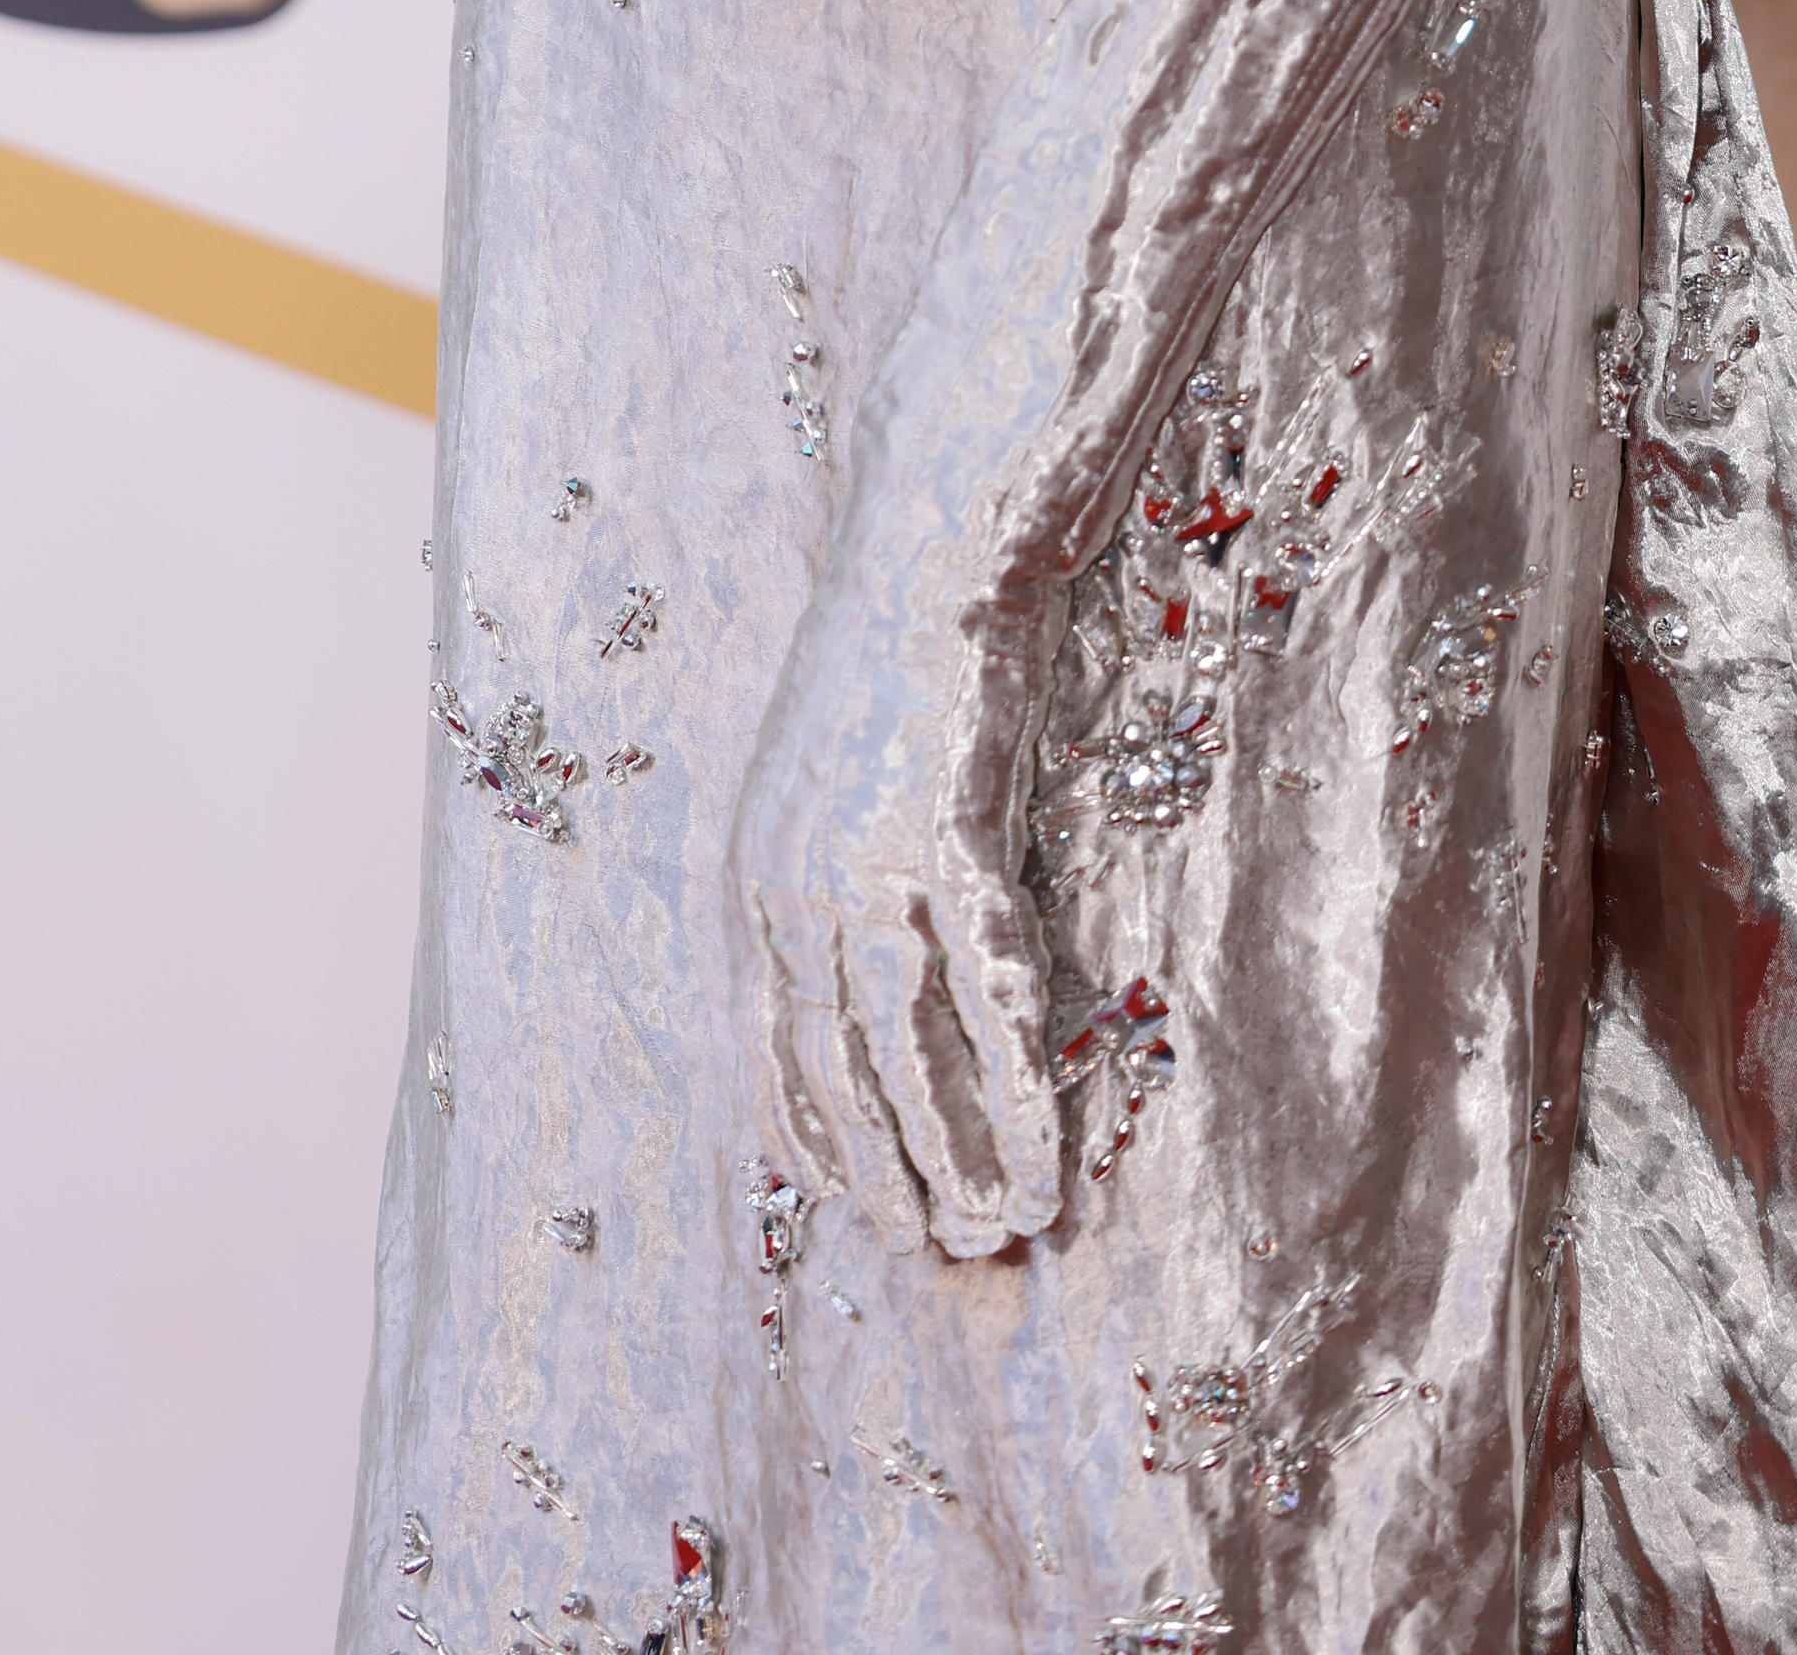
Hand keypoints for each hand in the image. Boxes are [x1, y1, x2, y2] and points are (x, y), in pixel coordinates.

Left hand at [730, 549, 1060, 1258]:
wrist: (933, 546)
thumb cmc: (892, 653)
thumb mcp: (825, 776)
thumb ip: (828, 871)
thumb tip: (868, 970)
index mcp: (753, 874)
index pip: (768, 1046)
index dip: (813, 1136)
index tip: (855, 1203)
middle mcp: (791, 886)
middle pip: (833, 1072)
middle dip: (885, 1174)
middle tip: (936, 1250)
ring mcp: (866, 867)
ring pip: (904, 1060)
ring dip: (951, 1162)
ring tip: (995, 1233)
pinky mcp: (947, 842)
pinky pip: (986, 1003)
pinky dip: (1013, 1097)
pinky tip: (1043, 1159)